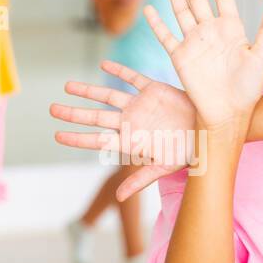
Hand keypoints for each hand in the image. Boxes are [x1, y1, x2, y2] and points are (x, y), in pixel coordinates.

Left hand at [51, 60, 196, 200]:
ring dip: (88, 91)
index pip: (97, 140)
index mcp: (130, 141)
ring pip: (108, 96)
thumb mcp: (163, 166)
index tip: (57, 136)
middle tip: (52, 110)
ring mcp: (141, 106)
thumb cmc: (188, 152)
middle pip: (95, 117)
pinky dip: (118, 70)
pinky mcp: (154, 90)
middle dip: (73, 113)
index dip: (77, 138)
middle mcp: (131, 122)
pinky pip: (132, 78)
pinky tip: (103, 65)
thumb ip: (139, 179)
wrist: (211, 131)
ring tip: (67, 86)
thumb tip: (118, 198)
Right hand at [144, 0, 262, 131]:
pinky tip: (150, 9)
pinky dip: (157, 23)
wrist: (229, 113)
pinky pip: (166, 36)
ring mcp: (193, 42)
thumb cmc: (248, 89)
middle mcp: (210, 31)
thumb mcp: (262, 56)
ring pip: (180, 10)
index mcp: (231, 28)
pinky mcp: (180, 57)